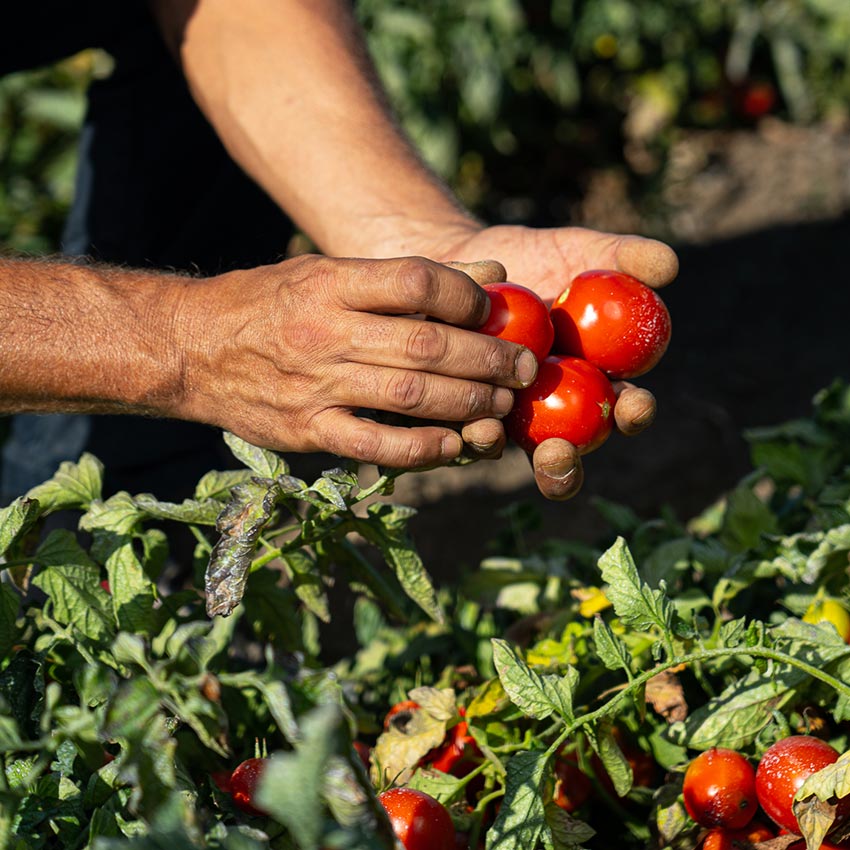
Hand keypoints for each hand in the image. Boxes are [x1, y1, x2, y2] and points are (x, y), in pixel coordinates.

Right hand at [172, 254, 538, 468]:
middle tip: (524, 368)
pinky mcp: (306, 431)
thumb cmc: (270, 304)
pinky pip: (374, 445)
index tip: (492, 311)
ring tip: (503, 403)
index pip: (415, 280)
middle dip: (487, 358)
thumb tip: (491, 271)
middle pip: (425, 344)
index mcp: (330, 283)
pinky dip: (421, 448)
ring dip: (468, 402)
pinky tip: (455, 444)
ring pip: (409, 395)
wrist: (191, 349)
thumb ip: (405, 278)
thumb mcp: (327, 272)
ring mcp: (314, 385)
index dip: (466, 296)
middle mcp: (324, 332)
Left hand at [433, 224, 678, 499]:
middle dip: (564, 467)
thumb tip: (668, 264)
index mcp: (595, 387)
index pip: (624, 410)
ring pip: (506, 454)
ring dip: (498, 450)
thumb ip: (623, 258)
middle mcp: (552, 417)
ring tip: (490, 435)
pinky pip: (458, 434)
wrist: (466, 262)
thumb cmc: (537, 258)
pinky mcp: (457, 418)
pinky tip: (460, 422)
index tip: (634, 402)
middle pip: (564, 458)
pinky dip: (461, 431)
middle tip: (558, 453)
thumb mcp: (579, 252)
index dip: (634, 413)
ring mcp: (502, 422)